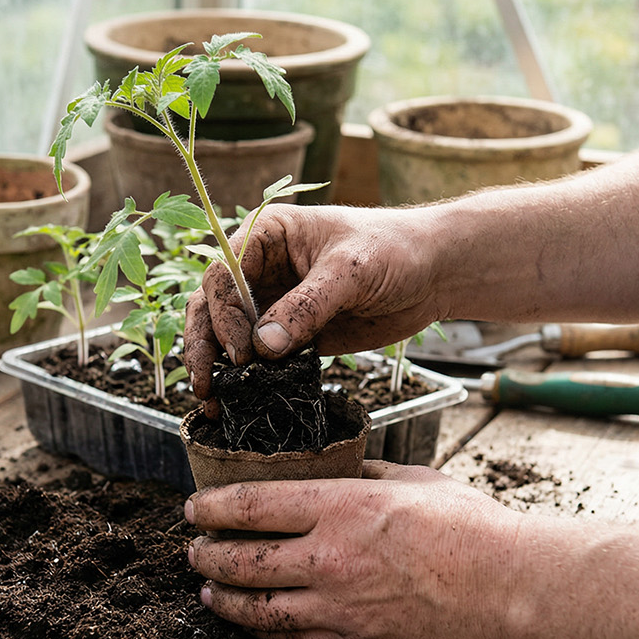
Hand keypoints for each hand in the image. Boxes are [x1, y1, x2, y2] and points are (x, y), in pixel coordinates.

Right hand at [184, 204, 443, 413]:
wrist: (433, 273)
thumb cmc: (394, 250)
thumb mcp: (351, 270)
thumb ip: (308, 305)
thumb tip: (265, 346)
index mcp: (266, 235)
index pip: (224, 274)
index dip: (224, 313)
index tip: (243, 350)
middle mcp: (260, 268)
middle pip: (212, 306)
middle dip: (205, 345)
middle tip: (207, 385)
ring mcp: (273, 302)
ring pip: (226, 335)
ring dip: (216, 367)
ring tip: (212, 403)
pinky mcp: (291, 334)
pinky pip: (258, 357)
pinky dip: (245, 379)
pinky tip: (236, 404)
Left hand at [185, 461, 523, 638]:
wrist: (510, 586)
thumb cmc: (470, 529)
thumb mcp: (412, 479)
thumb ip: (363, 474)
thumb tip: (334, 470)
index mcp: (343, 508)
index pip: (254, 504)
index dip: (214, 506)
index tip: (196, 507)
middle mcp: (331, 559)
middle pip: (243, 559)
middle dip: (207, 553)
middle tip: (195, 547)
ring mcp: (340, 607)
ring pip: (258, 607)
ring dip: (223, 596)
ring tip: (209, 587)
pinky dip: (261, 629)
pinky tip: (251, 620)